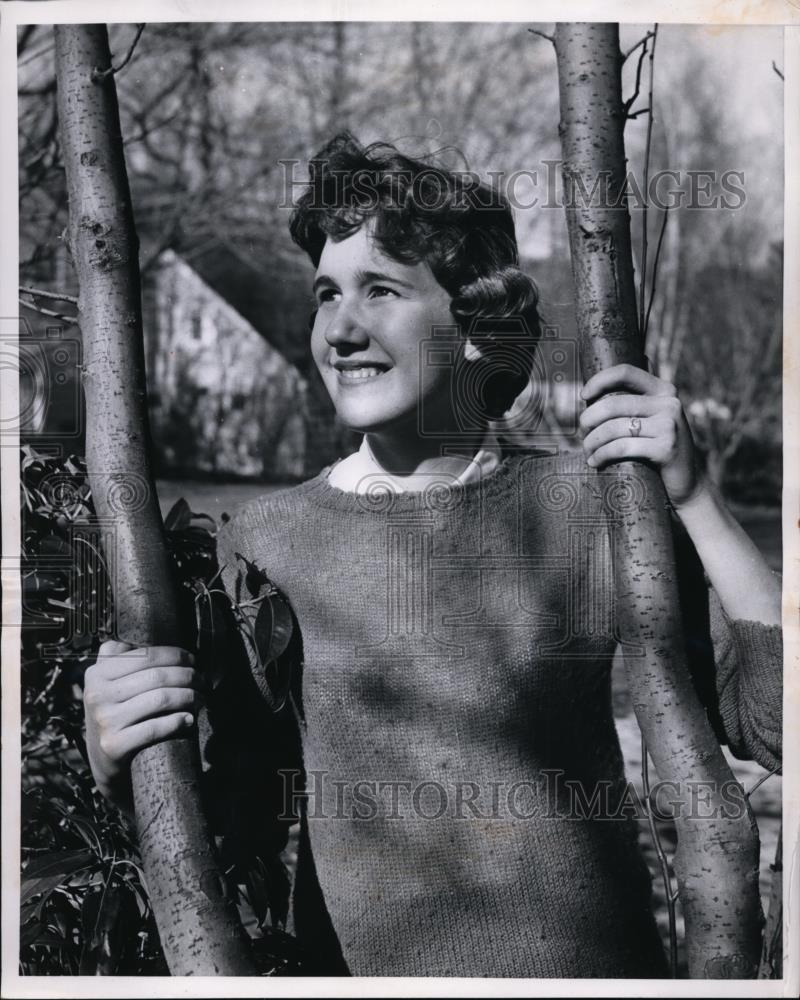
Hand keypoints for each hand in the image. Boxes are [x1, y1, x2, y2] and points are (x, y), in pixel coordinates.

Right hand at [84, 641, 202, 810]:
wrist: (105, 762)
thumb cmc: (117, 714)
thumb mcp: (108, 683)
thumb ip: (119, 656)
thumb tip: (151, 635)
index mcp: (97, 673)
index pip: (145, 655)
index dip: (175, 655)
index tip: (192, 660)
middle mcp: (97, 695)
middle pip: (156, 676)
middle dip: (187, 676)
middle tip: (201, 680)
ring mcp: (105, 721)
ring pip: (160, 699)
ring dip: (188, 697)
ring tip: (200, 698)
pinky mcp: (114, 745)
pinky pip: (155, 727)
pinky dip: (178, 721)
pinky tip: (188, 719)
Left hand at [579, 363, 702, 507]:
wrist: (687, 484)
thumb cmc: (661, 449)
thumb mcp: (656, 418)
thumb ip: (643, 396)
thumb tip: (630, 363)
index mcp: (664, 390)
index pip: (626, 372)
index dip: (600, 380)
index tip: (583, 396)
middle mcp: (669, 403)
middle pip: (613, 404)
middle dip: (589, 420)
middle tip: (582, 435)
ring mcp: (669, 425)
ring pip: (613, 428)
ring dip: (592, 442)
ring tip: (588, 452)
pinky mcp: (666, 448)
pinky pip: (621, 447)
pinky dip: (602, 455)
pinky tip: (595, 462)